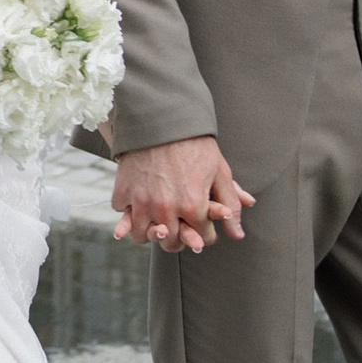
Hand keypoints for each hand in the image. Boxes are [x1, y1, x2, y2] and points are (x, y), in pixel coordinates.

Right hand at [111, 136, 252, 254]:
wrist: (162, 118)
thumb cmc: (194, 144)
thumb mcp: (219, 172)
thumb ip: (231, 205)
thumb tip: (238, 234)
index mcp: (193, 207)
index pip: (203, 239)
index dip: (206, 233)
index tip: (204, 226)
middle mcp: (165, 210)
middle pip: (171, 243)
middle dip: (180, 239)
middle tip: (180, 229)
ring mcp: (141, 202)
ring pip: (142, 236)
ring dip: (151, 233)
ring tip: (157, 225)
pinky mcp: (123, 192)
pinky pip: (123, 214)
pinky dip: (129, 212)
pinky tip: (138, 206)